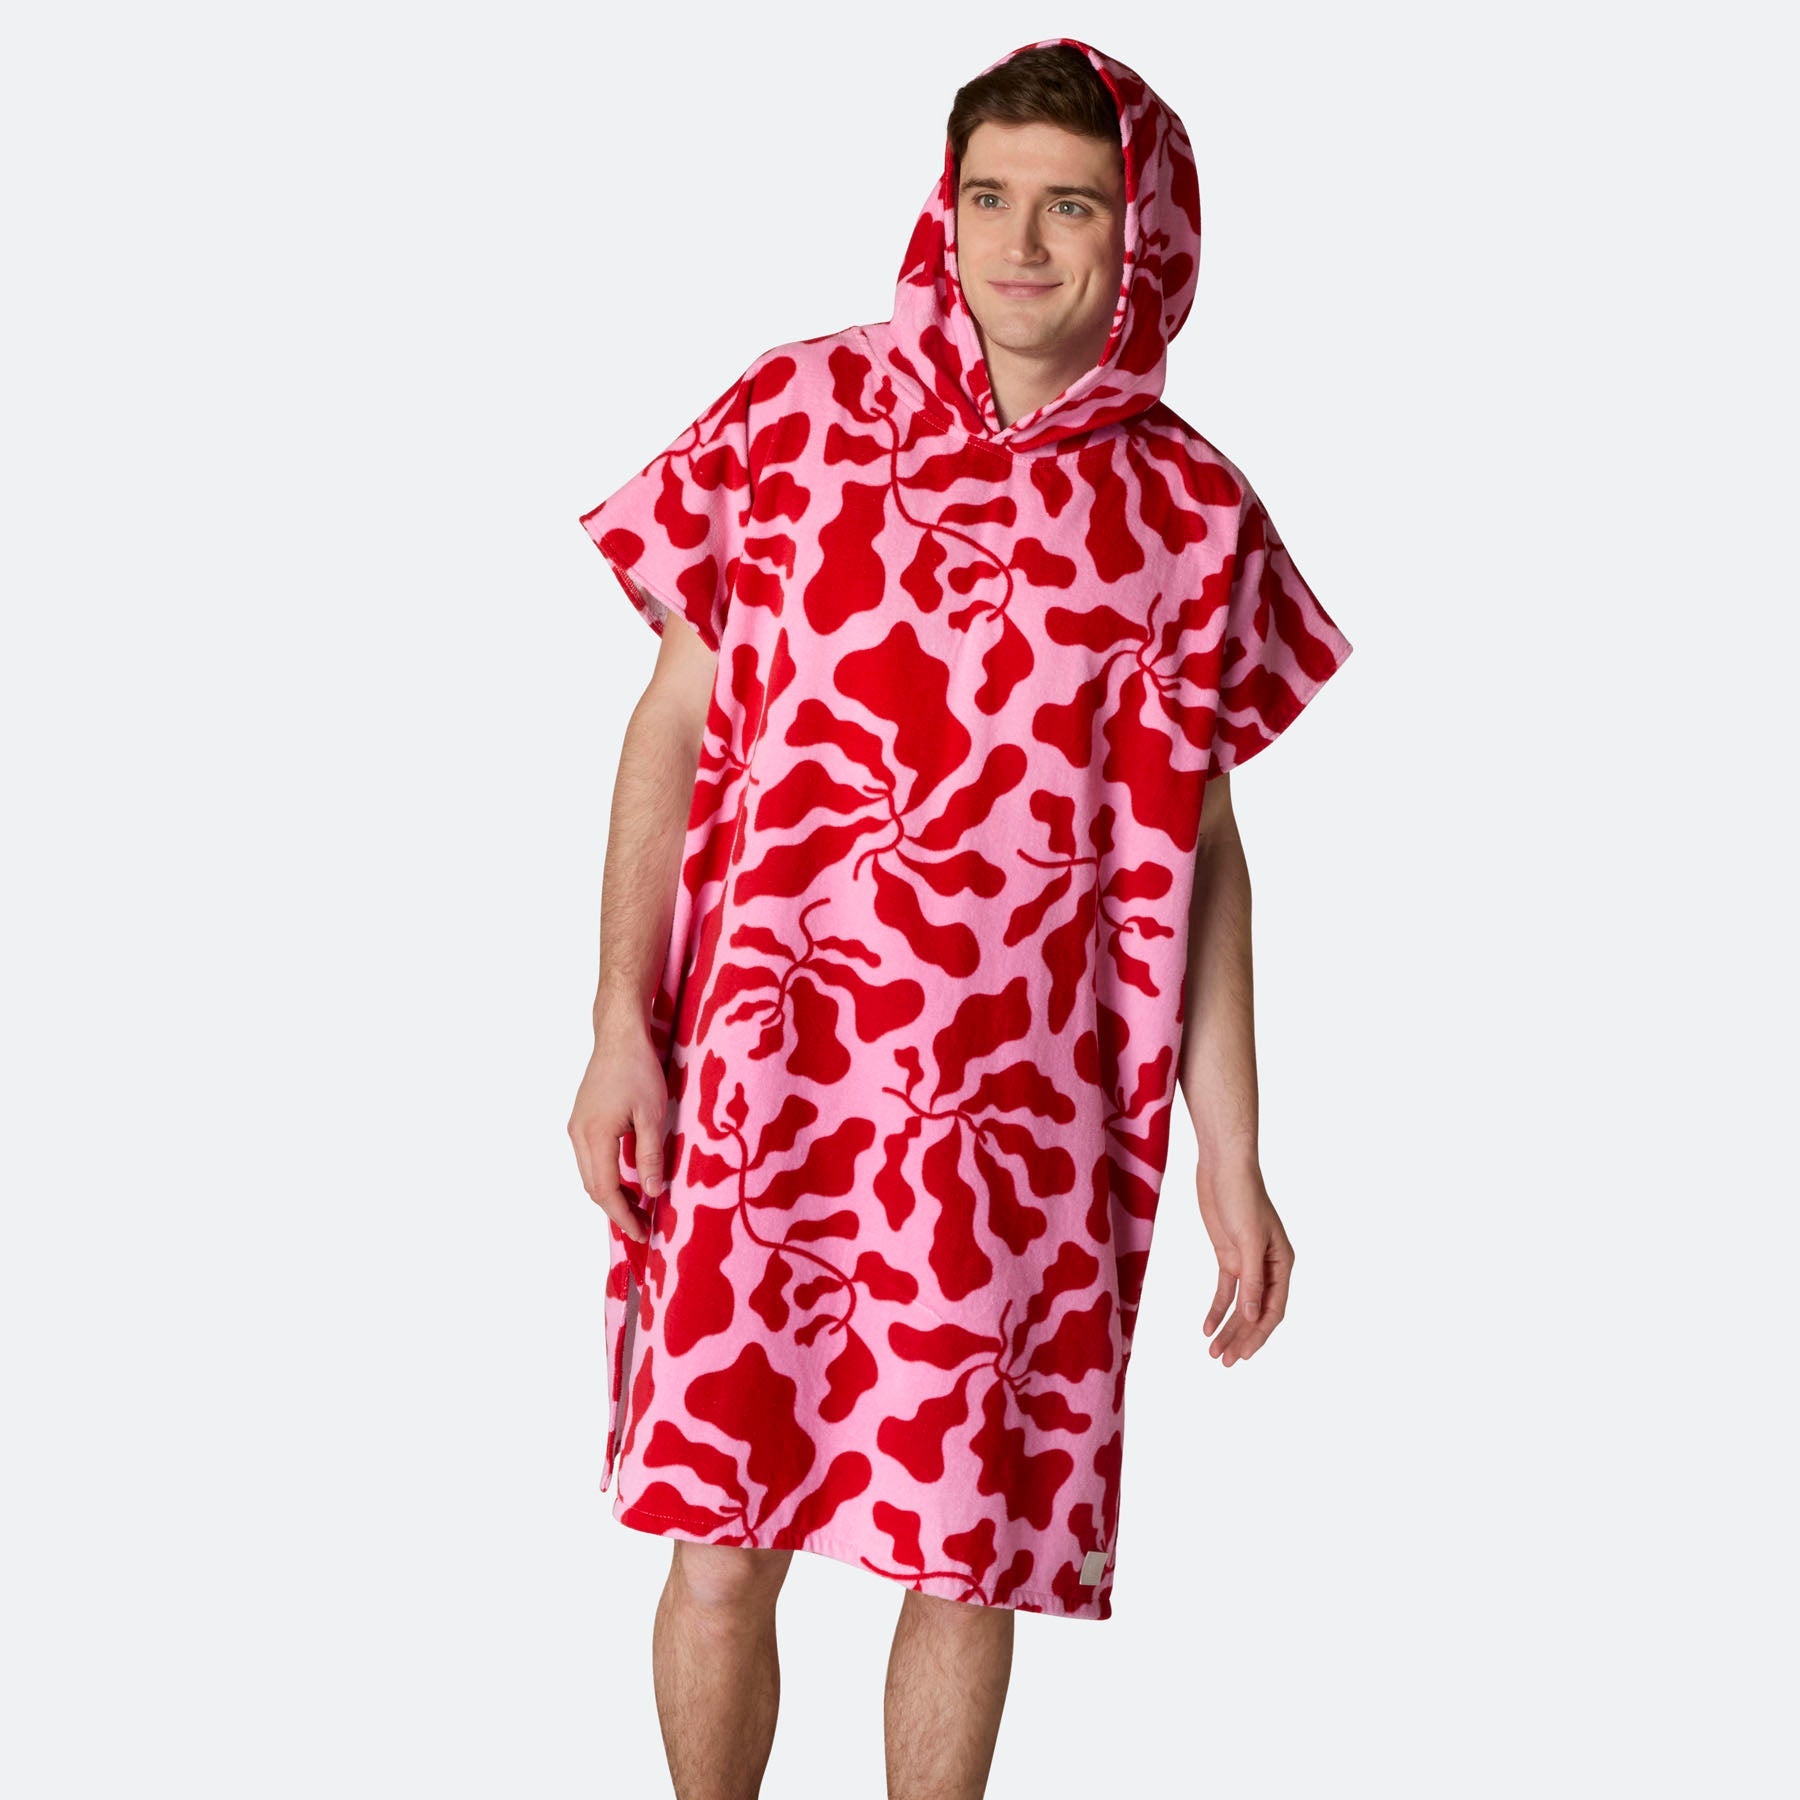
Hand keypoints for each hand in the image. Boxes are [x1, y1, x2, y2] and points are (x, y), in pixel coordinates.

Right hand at [567, 1020, 668, 1243]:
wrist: (619, 1037)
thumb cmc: (638, 1070)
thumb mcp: (652, 1114)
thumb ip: (650, 1156)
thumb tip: (652, 1193)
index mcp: (594, 1135)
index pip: (606, 1190)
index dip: (623, 1216)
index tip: (642, 1233)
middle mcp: (578, 1135)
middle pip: (593, 1187)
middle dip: (617, 1211)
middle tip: (644, 1226)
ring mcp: (576, 1128)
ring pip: (590, 1175)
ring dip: (612, 1195)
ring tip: (639, 1207)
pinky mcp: (580, 1122)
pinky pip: (590, 1160)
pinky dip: (606, 1176)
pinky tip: (627, 1180)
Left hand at [1195, 1156, 1293, 1366]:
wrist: (1223, 1167)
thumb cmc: (1242, 1197)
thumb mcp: (1249, 1240)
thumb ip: (1252, 1280)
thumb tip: (1256, 1317)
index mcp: (1282, 1263)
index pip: (1275, 1308)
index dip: (1259, 1334)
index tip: (1244, 1354)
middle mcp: (1268, 1267)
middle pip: (1257, 1312)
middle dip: (1242, 1337)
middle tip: (1224, 1361)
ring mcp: (1247, 1262)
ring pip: (1241, 1305)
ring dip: (1229, 1328)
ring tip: (1214, 1352)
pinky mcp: (1228, 1256)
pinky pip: (1225, 1290)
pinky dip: (1217, 1309)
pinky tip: (1207, 1327)